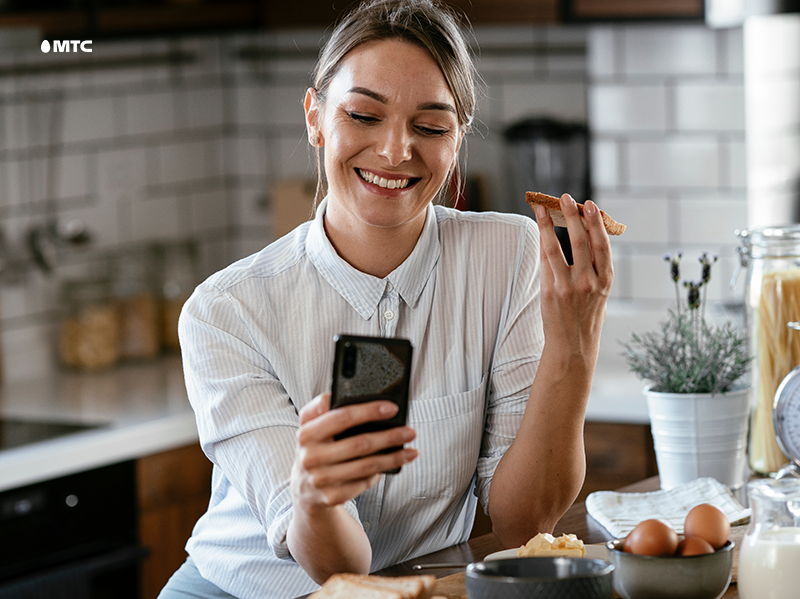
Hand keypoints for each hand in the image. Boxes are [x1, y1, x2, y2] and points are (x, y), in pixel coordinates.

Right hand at [291, 394, 417, 511]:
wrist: (304, 488)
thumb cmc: (315, 448)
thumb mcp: (311, 425)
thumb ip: (320, 406)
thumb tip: (338, 393)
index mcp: (306, 433)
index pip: (342, 417)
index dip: (369, 411)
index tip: (392, 408)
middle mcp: (310, 457)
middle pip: (359, 444)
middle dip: (390, 436)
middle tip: (410, 431)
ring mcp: (321, 479)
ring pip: (366, 466)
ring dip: (393, 457)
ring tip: (411, 451)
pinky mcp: (332, 496)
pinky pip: (364, 482)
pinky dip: (381, 472)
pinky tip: (393, 464)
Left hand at [535, 194, 612, 362]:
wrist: (573, 347)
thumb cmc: (585, 316)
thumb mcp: (599, 292)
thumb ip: (594, 268)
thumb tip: (585, 235)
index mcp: (606, 280)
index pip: (602, 244)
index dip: (595, 222)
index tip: (589, 204)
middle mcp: (590, 281)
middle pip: (581, 240)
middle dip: (573, 216)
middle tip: (566, 197)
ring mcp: (570, 286)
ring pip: (557, 247)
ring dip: (549, 224)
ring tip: (543, 208)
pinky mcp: (551, 291)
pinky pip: (545, 261)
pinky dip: (541, 242)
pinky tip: (539, 230)